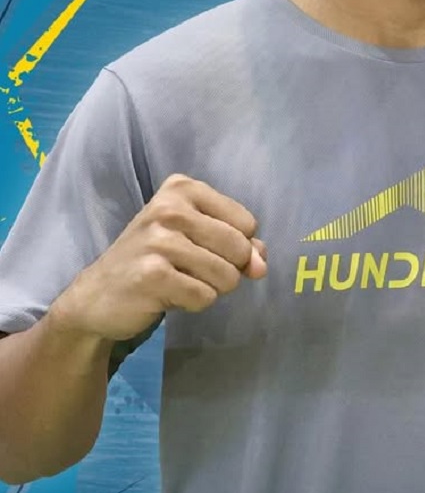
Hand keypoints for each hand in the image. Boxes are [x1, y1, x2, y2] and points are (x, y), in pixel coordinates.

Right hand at [49, 174, 266, 342]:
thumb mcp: (197, 239)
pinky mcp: (153, 275)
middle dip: (227, 270)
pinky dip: (193, 303)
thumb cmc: (155, 260)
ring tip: (179, 281)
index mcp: (183, 189)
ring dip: (211, 288)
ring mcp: (159, 240)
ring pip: (227, 275)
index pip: (247, 223)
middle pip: (240, 248)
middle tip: (191, 270)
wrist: (96, 296)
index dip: (237, 245)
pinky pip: (205, 296)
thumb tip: (261, 265)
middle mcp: (169, 208)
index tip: (205, 248)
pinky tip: (166, 295)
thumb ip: (239, 244)